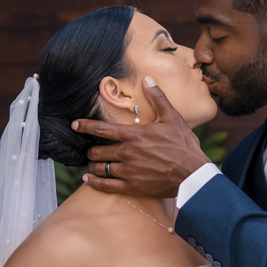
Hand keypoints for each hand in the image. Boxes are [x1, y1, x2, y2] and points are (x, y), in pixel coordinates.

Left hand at [73, 77, 210, 197]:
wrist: (193, 174)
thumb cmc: (184, 145)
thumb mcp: (172, 118)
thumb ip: (157, 98)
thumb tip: (147, 78)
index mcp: (134, 135)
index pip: (102, 129)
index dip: (85, 126)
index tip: (74, 125)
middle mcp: (127, 153)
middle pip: (98, 151)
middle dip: (91, 150)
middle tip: (91, 150)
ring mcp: (128, 172)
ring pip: (100, 168)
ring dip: (93, 165)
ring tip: (92, 164)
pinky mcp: (132, 187)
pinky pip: (106, 186)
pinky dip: (94, 182)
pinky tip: (88, 180)